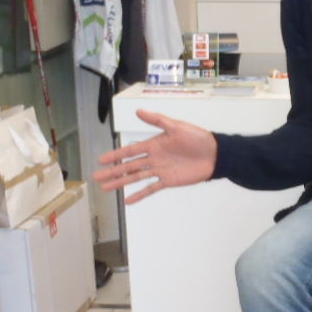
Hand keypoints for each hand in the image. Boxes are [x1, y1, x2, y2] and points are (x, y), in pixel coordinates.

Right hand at [92, 109, 217, 204]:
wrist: (215, 154)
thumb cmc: (197, 138)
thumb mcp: (177, 126)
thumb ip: (157, 120)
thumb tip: (138, 111)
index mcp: (154, 144)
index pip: (130, 151)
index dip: (116, 155)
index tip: (101, 160)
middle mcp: (154, 158)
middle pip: (129, 166)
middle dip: (113, 171)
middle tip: (97, 177)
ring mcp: (160, 170)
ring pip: (136, 177)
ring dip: (121, 183)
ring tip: (106, 188)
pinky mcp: (169, 181)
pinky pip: (151, 188)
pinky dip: (140, 194)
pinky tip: (128, 201)